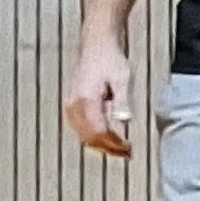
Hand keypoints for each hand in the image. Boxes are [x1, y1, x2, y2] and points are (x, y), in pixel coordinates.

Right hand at [63, 39, 134, 157]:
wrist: (97, 46)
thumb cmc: (111, 61)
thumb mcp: (122, 79)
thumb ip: (122, 101)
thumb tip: (125, 121)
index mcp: (86, 99)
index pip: (99, 131)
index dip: (114, 144)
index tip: (129, 150)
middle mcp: (74, 104)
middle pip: (89, 137)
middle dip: (109, 148)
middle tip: (128, 154)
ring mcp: (70, 105)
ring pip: (83, 135)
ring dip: (101, 146)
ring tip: (120, 151)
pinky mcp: (71, 104)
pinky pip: (80, 128)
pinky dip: (93, 137)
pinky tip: (108, 140)